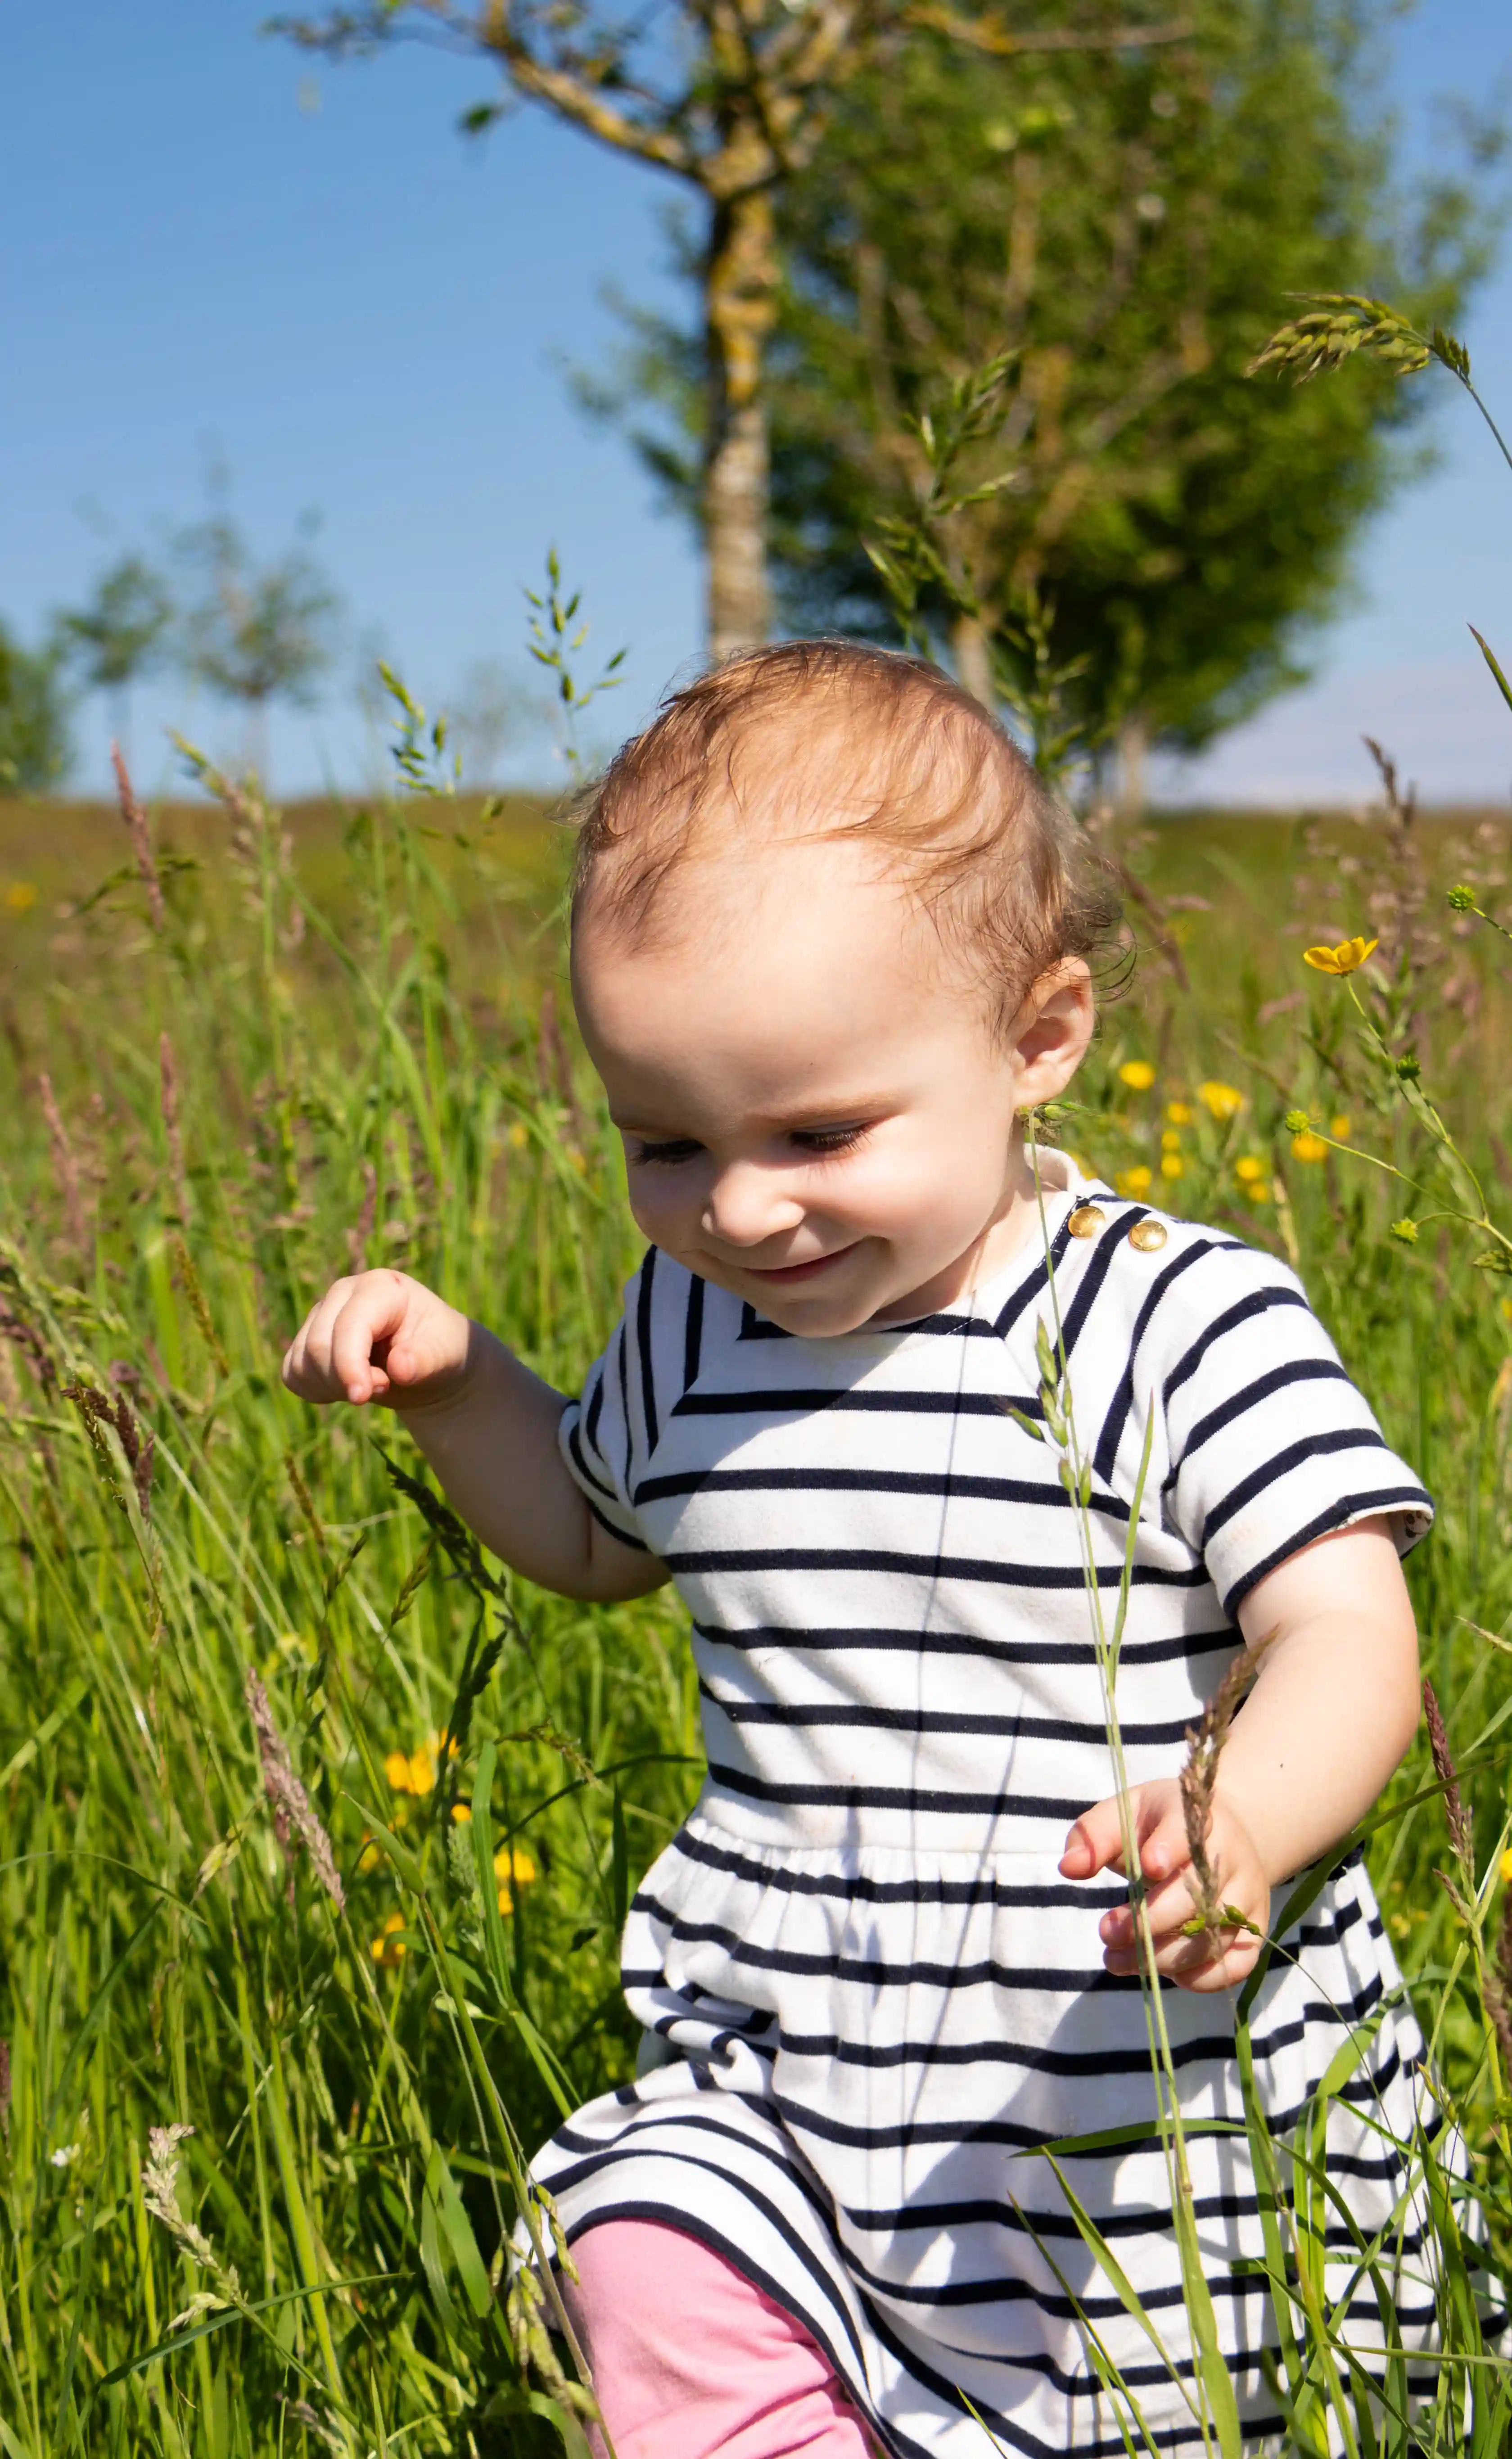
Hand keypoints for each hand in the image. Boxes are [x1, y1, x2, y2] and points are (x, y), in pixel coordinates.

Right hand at [282, 1270, 473, 1410]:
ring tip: (372, 1383)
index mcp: (380, 1287)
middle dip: (346, 1380)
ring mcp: (321, 1314)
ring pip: (301, 1361)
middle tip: (383, 1386)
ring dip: (333, 1388)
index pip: (349, 1325)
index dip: (349, 1364)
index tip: (362, 1397)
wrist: (429, 1360)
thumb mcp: (445, 1354)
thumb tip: (400, 1366)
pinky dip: (314, 1390)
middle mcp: (343, 1292)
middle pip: (319, 1346)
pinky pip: (292, 1373)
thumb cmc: (440, 1350)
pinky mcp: (307, 1338)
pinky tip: (346, 1387)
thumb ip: (425, 1360)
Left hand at [1059, 1779, 1270, 1993]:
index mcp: (1195, 1817)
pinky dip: (1196, 1979)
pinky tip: (1162, 1970)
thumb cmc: (1160, 1827)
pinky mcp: (1254, 1932)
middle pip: (1197, 1898)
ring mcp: (1247, 1897)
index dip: (1169, 1848)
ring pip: (1211, 1939)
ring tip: (1116, 1959)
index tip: (1147, 1867)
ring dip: (1159, 1958)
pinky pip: (1232, 1967)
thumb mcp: (1125, 1813)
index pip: (1186, 1831)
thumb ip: (1094, 1836)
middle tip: (1106, 1933)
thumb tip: (1069, 1868)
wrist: (1223, 1835)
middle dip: (1147, 1922)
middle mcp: (1230, 1857)